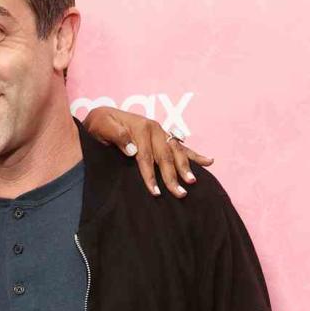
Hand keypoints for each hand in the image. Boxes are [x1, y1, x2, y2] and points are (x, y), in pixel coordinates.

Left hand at [81, 106, 212, 198]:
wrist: (103, 116)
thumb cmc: (101, 125)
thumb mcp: (102, 127)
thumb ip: (117, 136)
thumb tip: (133, 151)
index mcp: (141, 128)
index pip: (146, 157)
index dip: (150, 176)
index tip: (155, 192)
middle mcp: (155, 129)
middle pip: (165, 157)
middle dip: (172, 177)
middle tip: (180, 193)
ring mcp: (162, 132)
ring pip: (176, 152)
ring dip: (185, 168)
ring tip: (192, 182)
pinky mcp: (165, 136)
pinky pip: (182, 146)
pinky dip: (195, 155)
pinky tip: (209, 161)